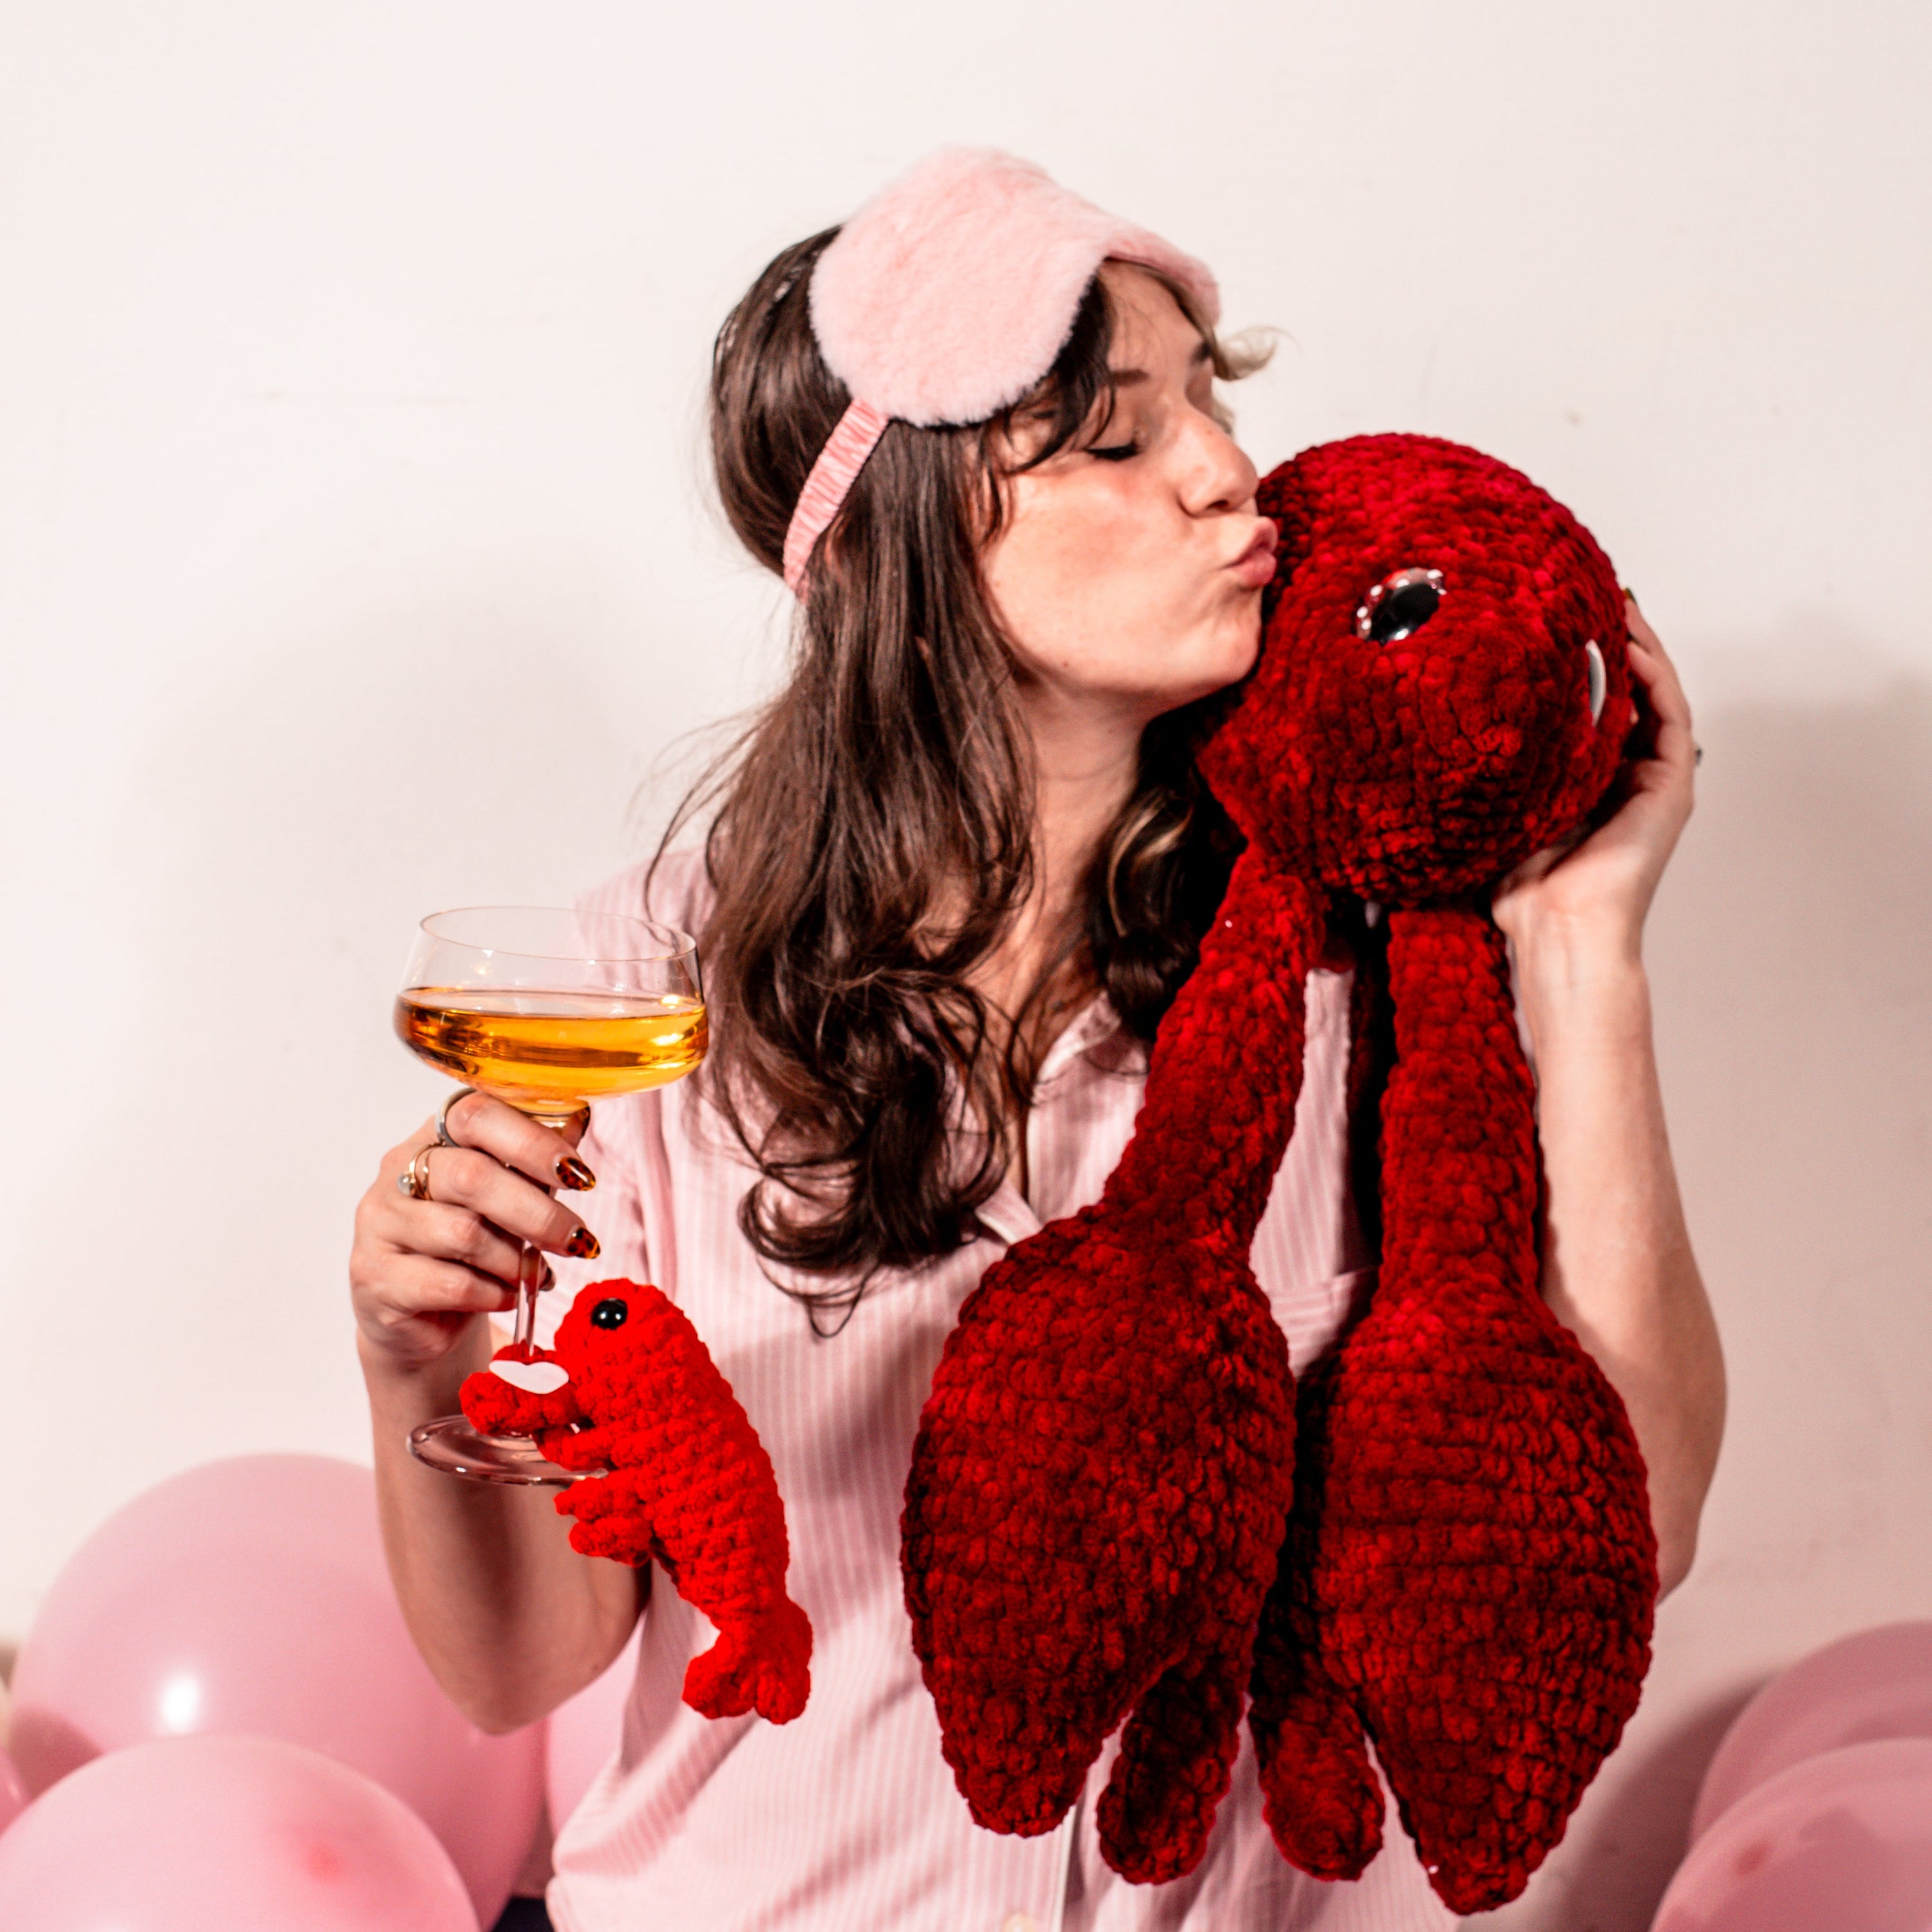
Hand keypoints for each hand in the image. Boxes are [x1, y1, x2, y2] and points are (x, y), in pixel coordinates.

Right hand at [349, 1093, 597, 1374]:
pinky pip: (450, 1284)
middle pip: (472, 1177)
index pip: (475, 1116)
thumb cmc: (470, 1244)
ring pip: (463, 1234)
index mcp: (432, 1137)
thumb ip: (535, 1160)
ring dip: (516, 1260)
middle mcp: (397, 1172)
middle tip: (576, 1239)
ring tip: (537, 1275)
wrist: (420, 1314)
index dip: (532, 1141)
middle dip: (538, 1213)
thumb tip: (577, 1120)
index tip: (578, 1174)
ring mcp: (380, 1225)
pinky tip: (509, 1296)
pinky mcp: (378, 1278)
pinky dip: (494, 1292)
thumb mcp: (506, 1193)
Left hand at [1491, 595, 1695, 967]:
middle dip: (1610, 639)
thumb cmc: (1519, 887)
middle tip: (1586, 590)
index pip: (1589, 704)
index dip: (1578, 659)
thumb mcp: (1495, 808)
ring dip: (1638, 644)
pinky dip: (1652, 675)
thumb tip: (1442, 723)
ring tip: (1613, 600)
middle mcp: (1623, 774)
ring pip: (1653, 692)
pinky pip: (1669, 714)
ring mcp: (1651, 779)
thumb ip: (1490, 768)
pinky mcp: (1671, 786)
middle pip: (1625, 690)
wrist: (1553, 929)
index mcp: (1584, 779)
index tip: (1551, 616)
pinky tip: (1629, 643)